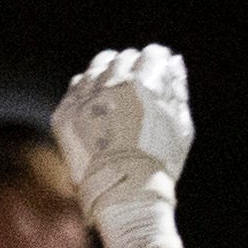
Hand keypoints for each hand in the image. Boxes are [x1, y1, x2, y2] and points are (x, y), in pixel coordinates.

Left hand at [55, 45, 195, 236]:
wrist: (124, 193)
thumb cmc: (159, 161)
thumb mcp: (181, 126)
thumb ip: (177, 90)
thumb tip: (173, 64)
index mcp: (144, 84)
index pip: (152, 54)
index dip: (159, 61)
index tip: (159, 68)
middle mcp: (111, 84)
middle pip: (124, 58)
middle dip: (134, 66)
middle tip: (138, 85)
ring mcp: (85, 97)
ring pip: (97, 67)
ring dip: (109, 73)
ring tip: (116, 91)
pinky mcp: (66, 112)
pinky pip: (77, 87)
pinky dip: (88, 91)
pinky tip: (98, 103)